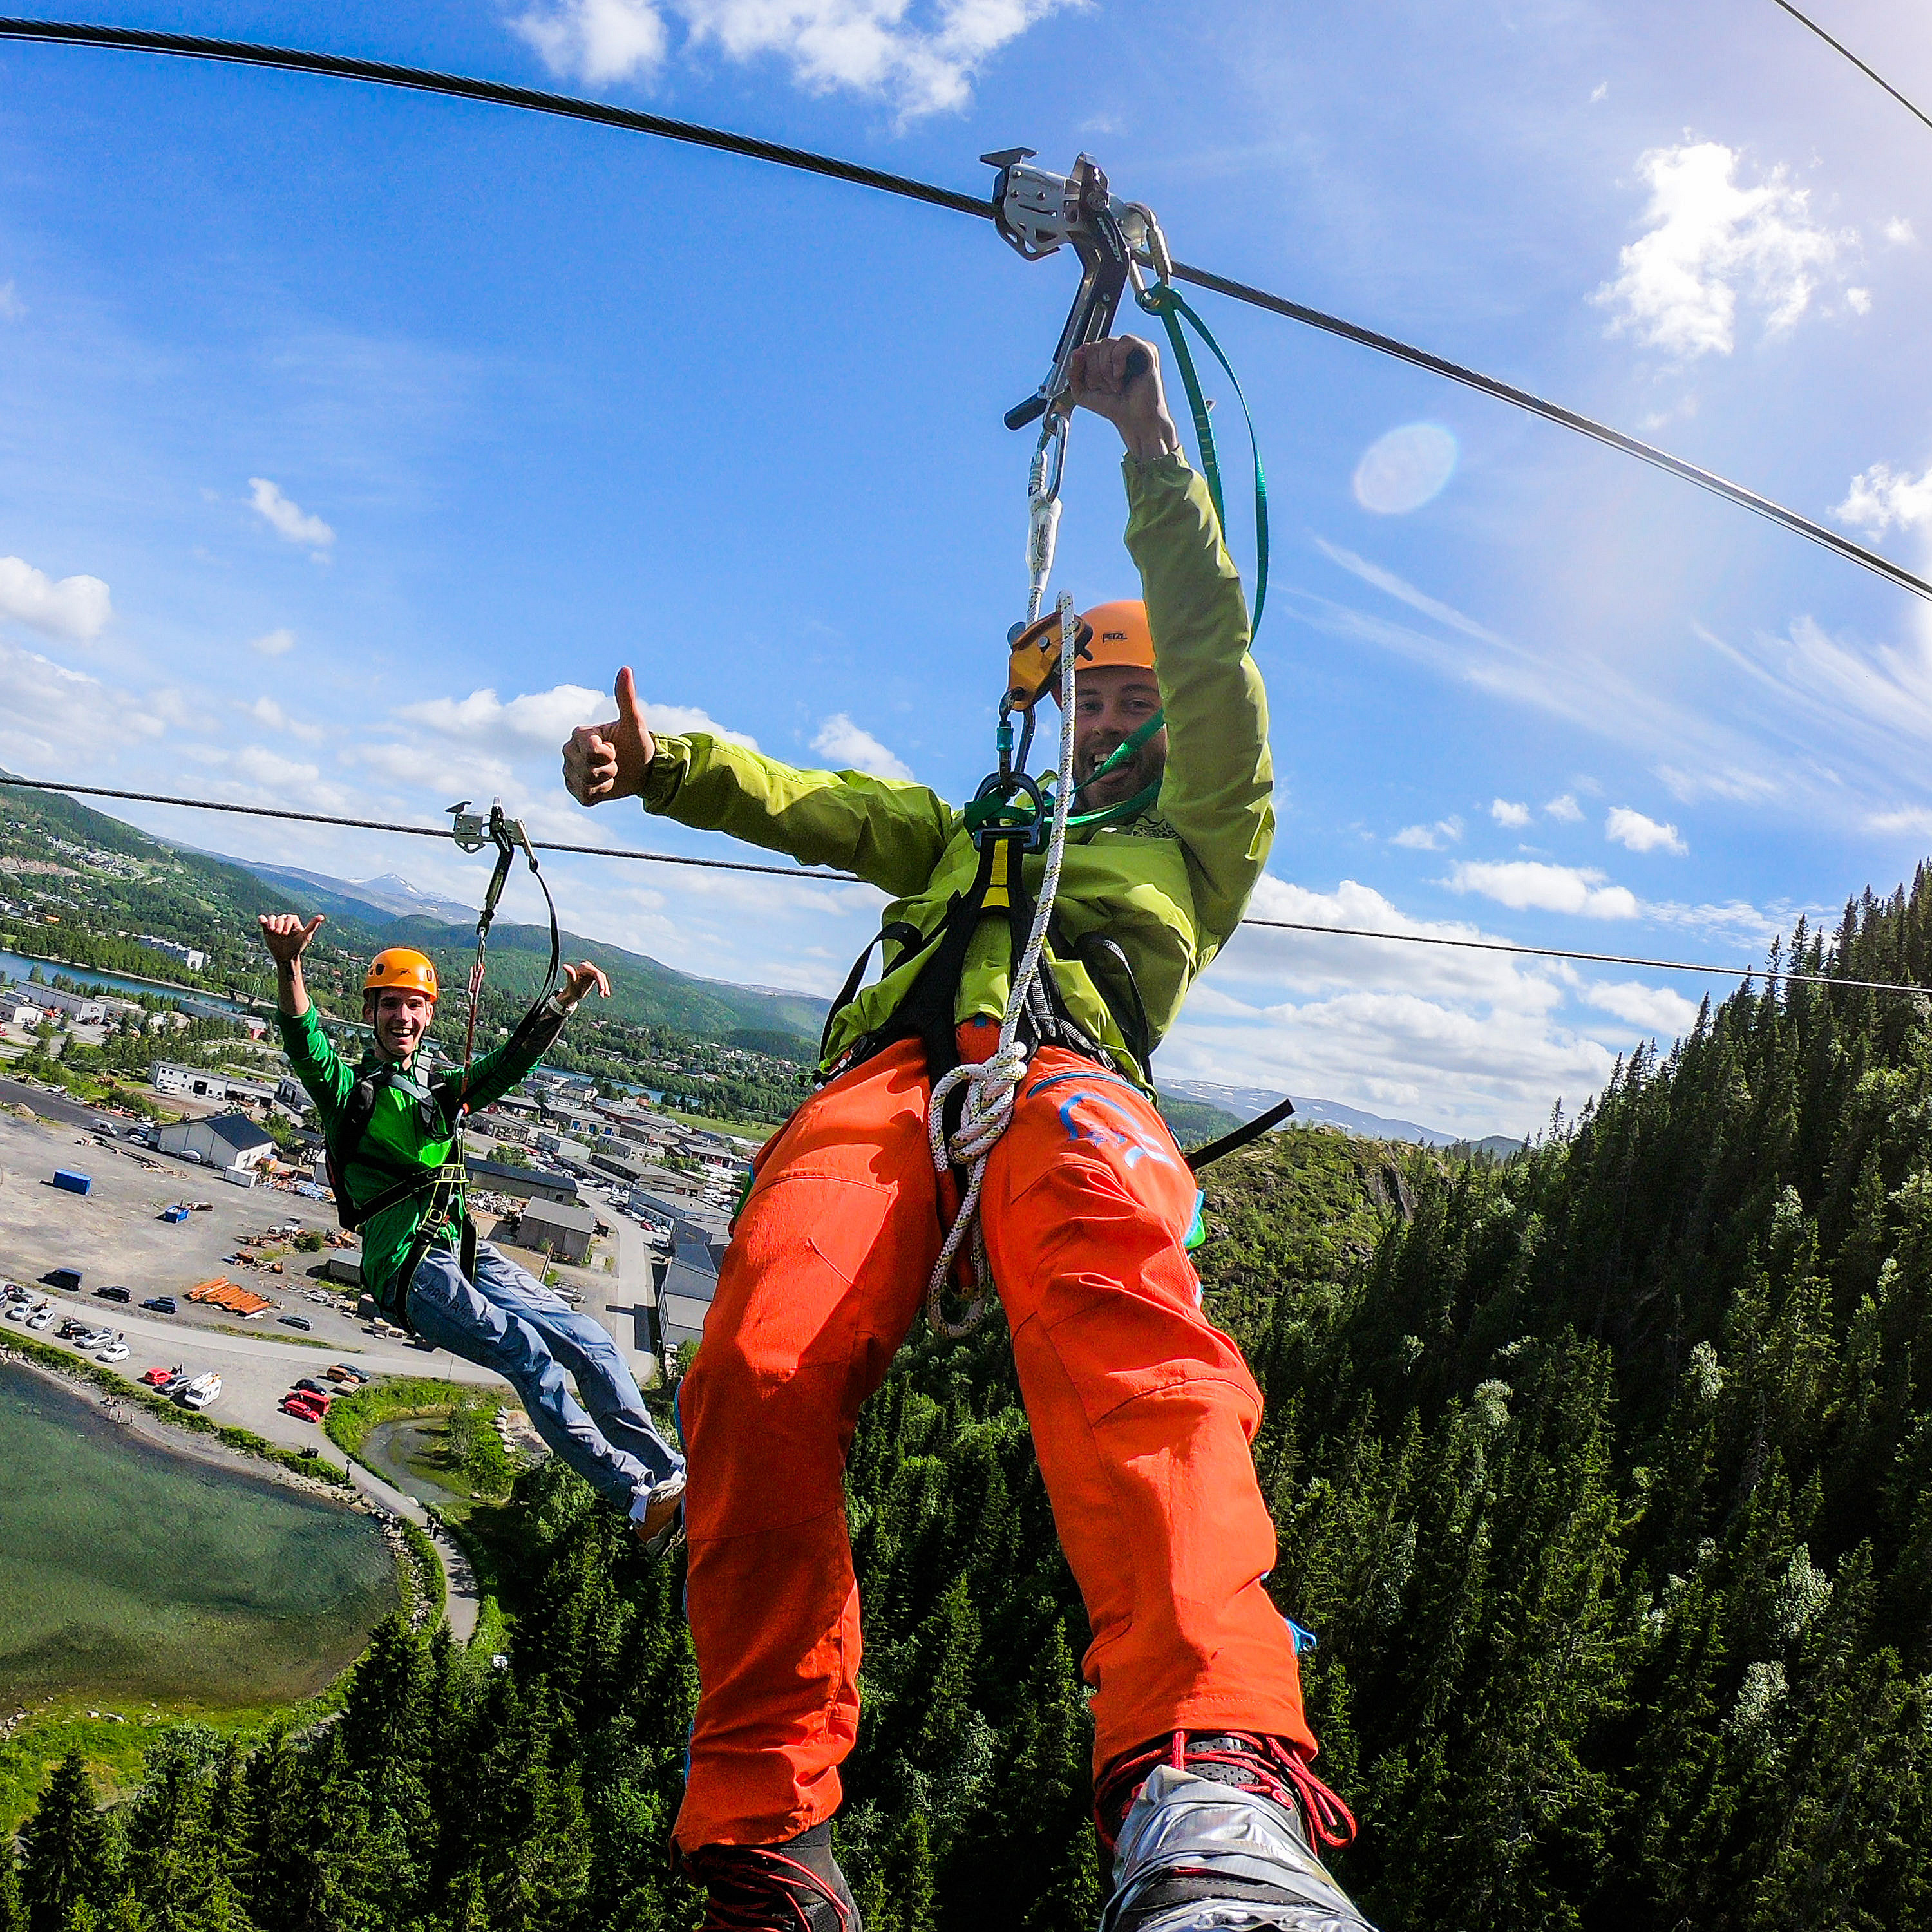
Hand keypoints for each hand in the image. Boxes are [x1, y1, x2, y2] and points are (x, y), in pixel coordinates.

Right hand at [259, 913, 323, 964]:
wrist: (286, 956)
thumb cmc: (297, 947)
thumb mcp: (306, 936)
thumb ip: (312, 926)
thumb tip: (321, 916)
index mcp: (294, 922)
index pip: (290, 917)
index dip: (288, 924)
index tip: (287, 934)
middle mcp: (285, 922)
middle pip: (281, 917)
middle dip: (280, 925)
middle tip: (281, 934)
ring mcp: (276, 925)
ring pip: (272, 917)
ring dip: (272, 923)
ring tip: (273, 931)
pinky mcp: (267, 929)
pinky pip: (263, 920)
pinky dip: (262, 919)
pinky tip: (261, 920)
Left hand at [556, 961, 610, 1009]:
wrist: (572, 994)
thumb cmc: (571, 988)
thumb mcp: (572, 982)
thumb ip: (570, 973)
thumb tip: (564, 966)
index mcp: (583, 967)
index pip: (596, 973)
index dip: (600, 982)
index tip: (602, 990)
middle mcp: (588, 966)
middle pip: (601, 975)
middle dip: (603, 986)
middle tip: (604, 995)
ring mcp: (591, 970)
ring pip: (603, 978)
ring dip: (605, 987)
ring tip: (605, 995)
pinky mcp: (594, 974)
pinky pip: (602, 980)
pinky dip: (604, 987)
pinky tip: (606, 993)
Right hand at [564, 667, 654, 806]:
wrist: (642, 770)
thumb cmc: (637, 744)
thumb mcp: (634, 722)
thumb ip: (626, 697)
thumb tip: (625, 669)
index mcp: (580, 734)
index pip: (589, 750)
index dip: (606, 755)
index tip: (614, 749)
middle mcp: (569, 751)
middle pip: (585, 769)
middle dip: (607, 769)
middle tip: (615, 762)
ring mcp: (570, 771)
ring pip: (585, 784)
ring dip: (605, 782)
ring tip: (611, 773)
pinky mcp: (575, 790)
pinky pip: (584, 796)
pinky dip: (599, 794)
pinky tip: (605, 786)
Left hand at [1067, 335, 1179, 461]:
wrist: (1134, 421)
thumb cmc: (1113, 407)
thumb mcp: (1082, 393)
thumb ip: (1073, 373)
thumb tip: (1077, 352)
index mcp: (1106, 356)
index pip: (1085, 349)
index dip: (1085, 369)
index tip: (1095, 387)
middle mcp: (1119, 349)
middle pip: (1093, 347)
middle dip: (1094, 372)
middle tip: (1108, 389)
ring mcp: (1134, 348)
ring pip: (1106, 343)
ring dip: (1106, 370)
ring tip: (1117, 386)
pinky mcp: (1147, 350)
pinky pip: (1125, 341)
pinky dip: (1118, 360)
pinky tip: (1122, 375)